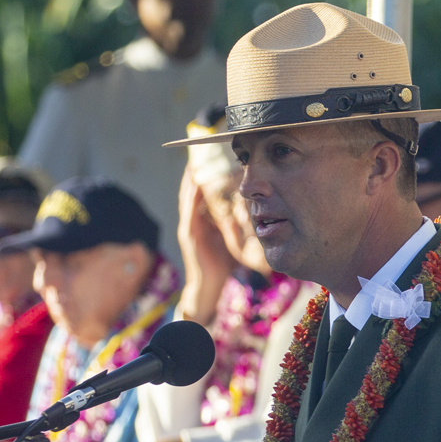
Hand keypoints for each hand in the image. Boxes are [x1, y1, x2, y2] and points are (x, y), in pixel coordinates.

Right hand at [176, 169, 235, 324]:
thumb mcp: (231, 239)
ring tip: (194, 162)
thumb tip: (253, 212)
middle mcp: (193, 221)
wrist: (209, 287)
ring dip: (190, 180)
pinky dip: (191, 197)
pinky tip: (196, 185)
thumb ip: (236, 225)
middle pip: (191, 191)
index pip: (201, 194)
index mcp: (202, 222)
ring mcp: (189, 227)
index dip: (204, 176)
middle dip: (195, 173)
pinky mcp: (189, 235)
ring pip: (187, 198)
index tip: (209, 159)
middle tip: (198, 154)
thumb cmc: (222, 265)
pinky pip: (190, 211)